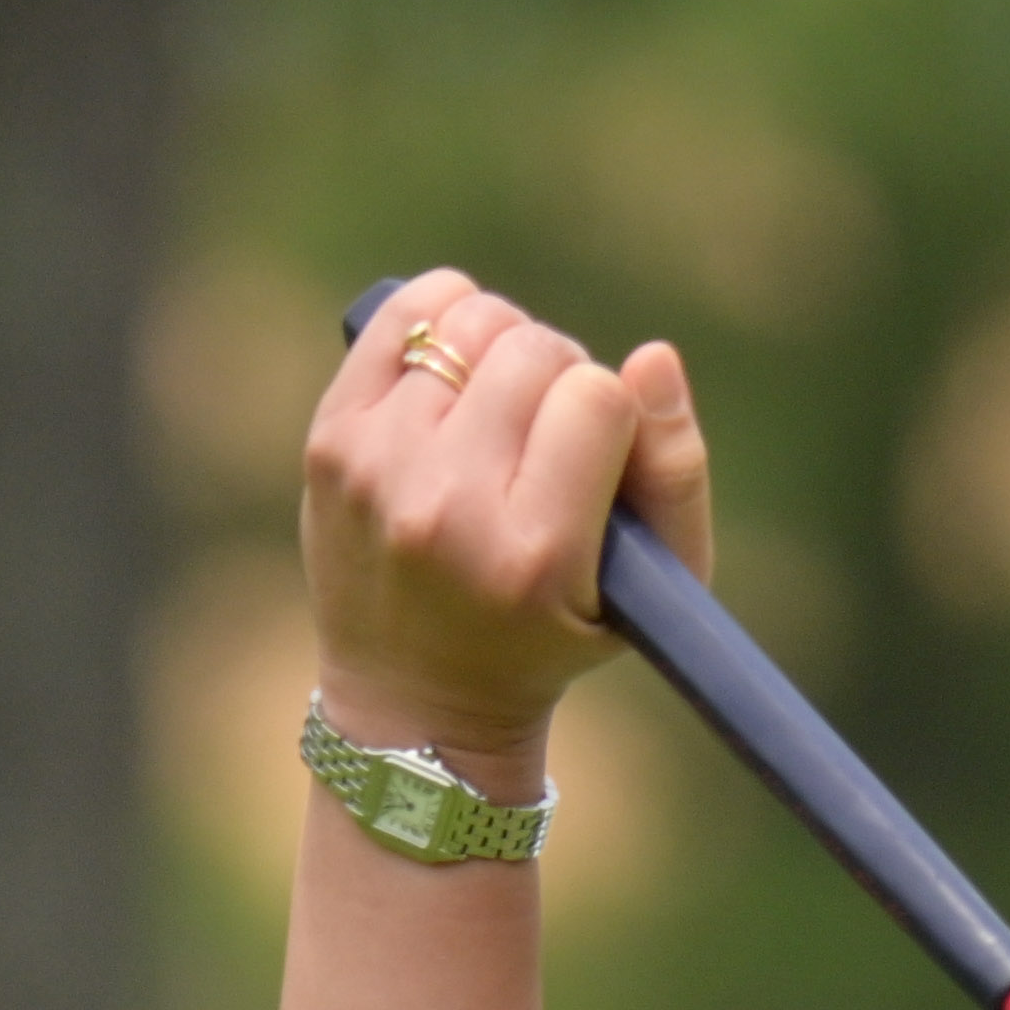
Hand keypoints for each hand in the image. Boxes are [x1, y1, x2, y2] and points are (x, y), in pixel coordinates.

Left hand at [300, 275, 712, 777]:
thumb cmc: (552, 637)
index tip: (597, 455)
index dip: (613, 411)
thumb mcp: (649, 588)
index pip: (597, 396)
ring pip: (473, 322)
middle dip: (561, 374)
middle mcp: (448, 507)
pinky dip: (444, 316)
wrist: (414, 697)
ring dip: (506, 346)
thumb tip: (653, 355)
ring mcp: (379, 468)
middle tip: (550, 430)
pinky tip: (457, 363)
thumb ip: (676, 474)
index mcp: (534, 553)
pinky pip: (403, 312)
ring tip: (505, 402)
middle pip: (536, 351)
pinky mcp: (332, 439)